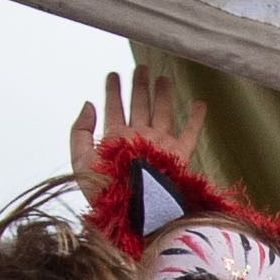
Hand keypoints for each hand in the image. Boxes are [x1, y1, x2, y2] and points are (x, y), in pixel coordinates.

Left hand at [66, 63, 204, 188]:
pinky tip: (200, 104)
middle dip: (138, 86)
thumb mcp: (80, 160)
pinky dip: (196, 119)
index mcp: (115, 140)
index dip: (112, 91)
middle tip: (140, 67)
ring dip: (162, 95)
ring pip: (161, 113)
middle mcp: (138, 139)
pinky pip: (189, 133)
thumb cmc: (104, 192)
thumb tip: (88, 104)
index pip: (113, 108)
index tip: (112, 74)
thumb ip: (79, 131)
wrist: (132, 212)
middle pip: (138, 105)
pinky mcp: (177, 156)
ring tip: (163, 78)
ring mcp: (159, 146)